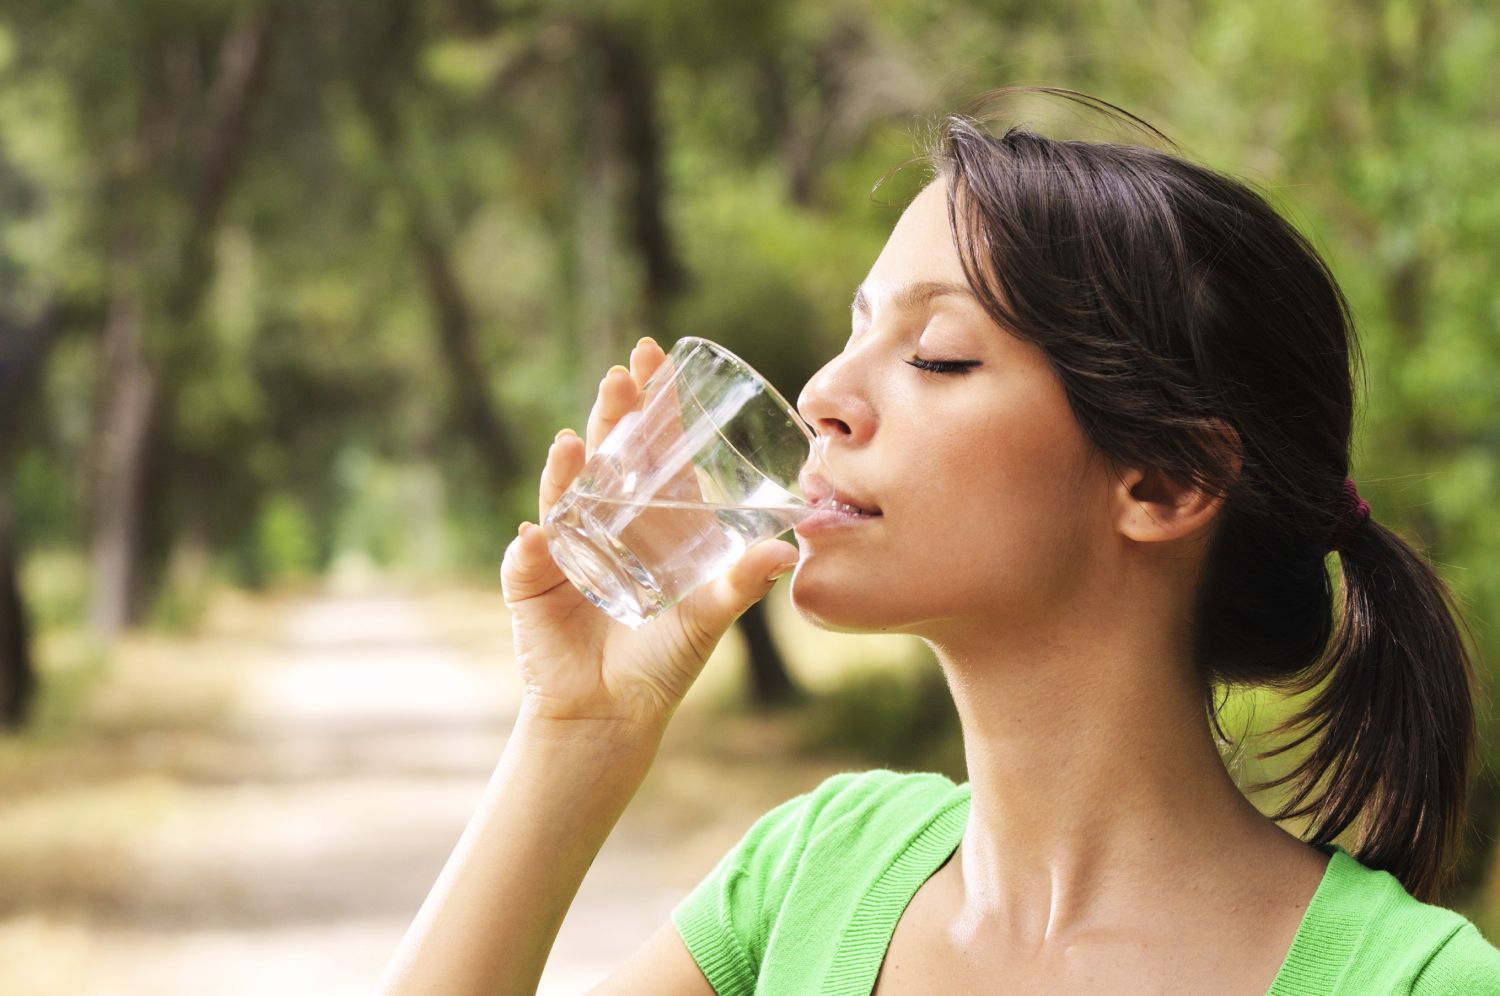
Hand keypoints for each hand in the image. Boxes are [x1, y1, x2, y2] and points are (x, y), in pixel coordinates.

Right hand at [499, 337, 800, 734]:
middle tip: (622, 376)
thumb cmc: (663, 659)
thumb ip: (742, 583)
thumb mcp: (709, 615)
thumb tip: (784, 548)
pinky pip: (532, 558)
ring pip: (564, 493)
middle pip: (604, 454)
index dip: (649, 401)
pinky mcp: (531, 582)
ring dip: (568, 465)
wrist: (612, 711)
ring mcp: (563, 546)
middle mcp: (603, 521)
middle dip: (611, 413)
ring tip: (577, 440)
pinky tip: (541, 534)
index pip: (648, 445)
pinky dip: (536, 546)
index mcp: (647, 518)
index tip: (654, 354)